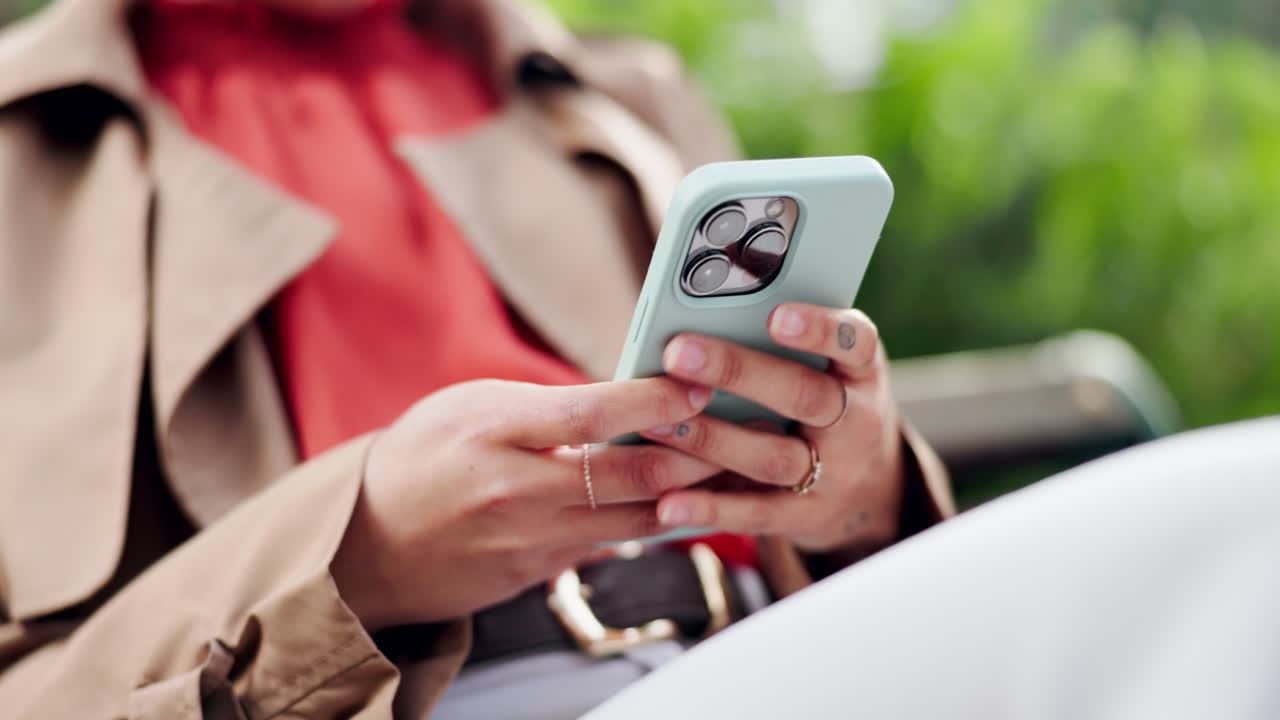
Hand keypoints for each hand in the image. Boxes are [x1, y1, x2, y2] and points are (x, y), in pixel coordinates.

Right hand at [330, 378, 716, 630]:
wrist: (365, 541)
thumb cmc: (425, 454)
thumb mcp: (474, 406)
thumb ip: (548, 406)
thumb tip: (627, 401)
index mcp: (494, 430)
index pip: (593, 412)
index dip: (657, 397)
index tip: (701, 379)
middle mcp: (513, 490)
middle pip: (629, 477)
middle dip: (695, 453)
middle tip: (740, 429)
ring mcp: (526, 541)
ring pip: (634, 522)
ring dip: (689, 496)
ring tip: (733, 467)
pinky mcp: (534, 575)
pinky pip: (607, 547)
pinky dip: (649, 525)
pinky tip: (682, 504)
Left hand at [639, 304, 904, 553]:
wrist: (870, 486)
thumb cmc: (823, 401)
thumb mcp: (826, 366)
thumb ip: (775, 341)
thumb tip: (695, 318)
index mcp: (860, 371)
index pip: (853, 342)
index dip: (820, 329)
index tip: (776, 316)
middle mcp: (855, 421)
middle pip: (803, 396)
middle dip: (738, 372)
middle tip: (678, 352)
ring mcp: (834, 475)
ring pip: (773, 457)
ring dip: (711, 440)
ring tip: (656, 424)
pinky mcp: (805, 516)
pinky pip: (756, 512)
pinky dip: (710, 509)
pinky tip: (669, 503)